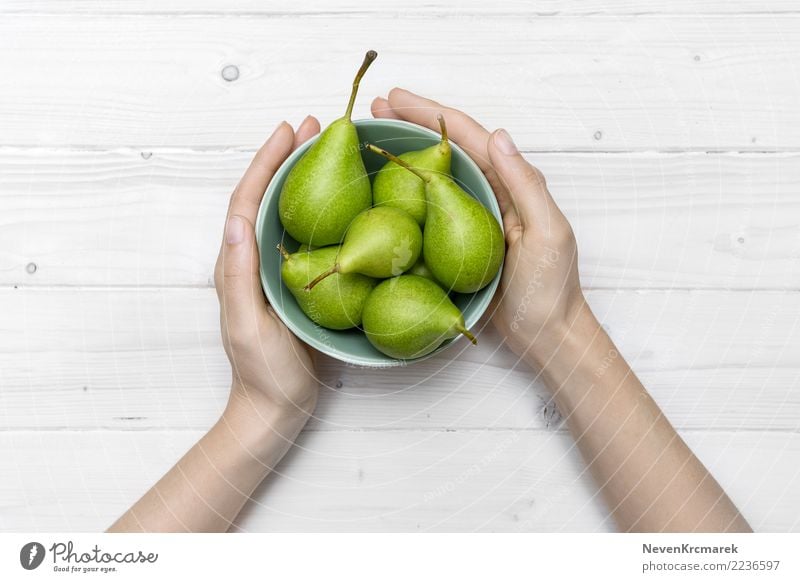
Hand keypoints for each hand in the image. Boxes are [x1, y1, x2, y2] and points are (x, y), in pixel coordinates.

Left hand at [214, 118, 321, 426]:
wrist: (275, 408)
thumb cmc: (264, 373)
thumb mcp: (250, 325)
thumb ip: (240, 276)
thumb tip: (237, 220)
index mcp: (238, 265)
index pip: (247, 202)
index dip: (266, 163)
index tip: (289, 132)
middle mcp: (253, 260)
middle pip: (267, 197)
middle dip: (286, 159)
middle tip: (315, 128)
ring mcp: (275, 271)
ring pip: (287, 212)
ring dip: (304, 178)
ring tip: (329, 151)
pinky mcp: (296, 283)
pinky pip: (306, 236)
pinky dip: (320, 209)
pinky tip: (342, 202)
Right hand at [372, 89, 585, 362]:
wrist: (545, 335)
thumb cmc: (551, 289)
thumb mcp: (548, 233)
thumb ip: (526, 186)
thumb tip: (499, 136)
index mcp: (510, 184)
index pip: (468, 138)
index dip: (431, 113)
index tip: (396, 98)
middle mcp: (489, 194)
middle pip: (446, 148)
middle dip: (411, 123)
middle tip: (375, 108)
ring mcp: (470, 218)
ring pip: (433, 174)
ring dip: (405, 152)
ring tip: (372, 135)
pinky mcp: (456, 243)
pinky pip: (427, 209)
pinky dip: (405, 193)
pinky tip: (383, 190)